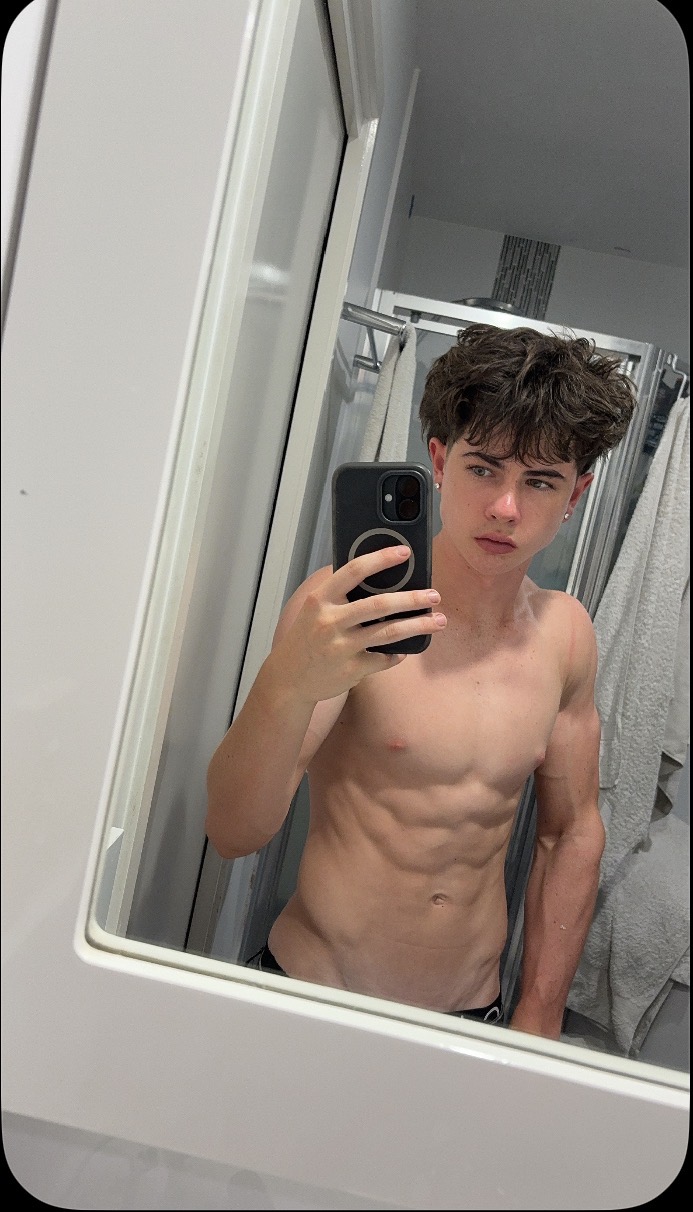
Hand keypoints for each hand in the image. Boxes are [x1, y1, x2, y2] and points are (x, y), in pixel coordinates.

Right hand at [271, 546, 445, 703]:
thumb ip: (340, 595)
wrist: (288, 679)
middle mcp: (330, 622)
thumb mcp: (314, 610)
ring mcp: (341, 648)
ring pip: (389, 633)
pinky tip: (405, 649)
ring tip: (438, 621)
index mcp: (321, 600)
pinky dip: (398, 654)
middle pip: (380, 604)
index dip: (382, 559)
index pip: (354, 571)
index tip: (405, 553)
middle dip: (413, 598)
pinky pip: (384, 659)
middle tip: (434, 595)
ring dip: (418, 626)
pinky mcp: (351, 670)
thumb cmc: (306, 638)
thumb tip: (379, 576)